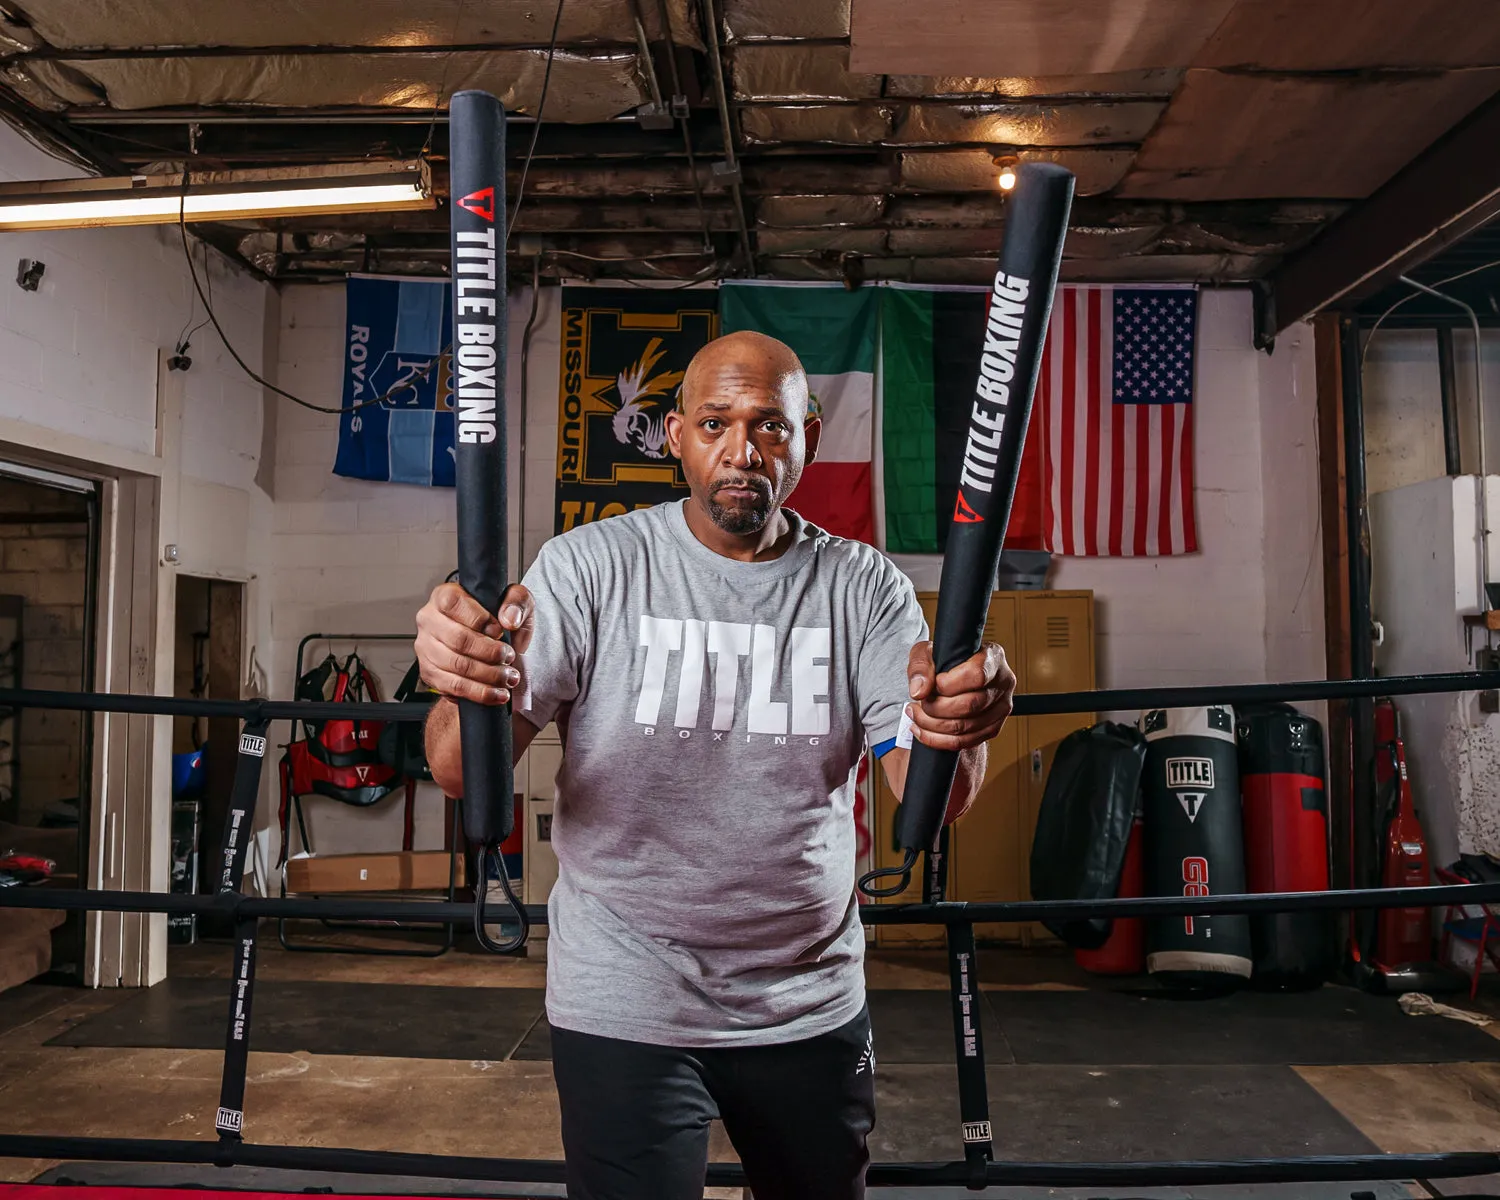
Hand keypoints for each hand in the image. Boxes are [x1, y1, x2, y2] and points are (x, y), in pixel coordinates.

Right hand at [414, 582, 533, 705]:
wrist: (495, 651)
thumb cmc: (501, 623)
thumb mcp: (517, 602)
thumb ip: (517, 601)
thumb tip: (509, 618)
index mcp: (445, 595)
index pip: (453, 603)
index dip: (479, 619)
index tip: (499, 631)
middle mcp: (430, 620)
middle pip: (458, 639)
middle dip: (490, 652)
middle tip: (509, 657)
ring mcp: (426, 648)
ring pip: (457, 665)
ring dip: (488, 674)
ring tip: (508, 676)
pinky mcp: (430, 673)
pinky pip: (453, 686)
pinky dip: (479, 692)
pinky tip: (496, 692)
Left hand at [905, 641, 1015, 750]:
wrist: (949, 675)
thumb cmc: (941, 659)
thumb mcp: (925, 652)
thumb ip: (921, 667)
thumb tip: (919, 691)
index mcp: (992, 657)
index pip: (977, 674)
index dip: (949, 684)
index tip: (934, 685)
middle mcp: (1003, 682)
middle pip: (971, 704)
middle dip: (936, 708)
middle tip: (918, 704)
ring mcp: (1001, 707)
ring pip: (967, 727)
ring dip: (933, 726)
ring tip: (915, 716)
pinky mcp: (993, 727)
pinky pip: (967, 742)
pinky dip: (940, 740)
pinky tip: (923, 730)